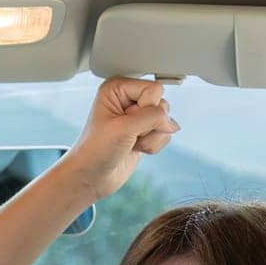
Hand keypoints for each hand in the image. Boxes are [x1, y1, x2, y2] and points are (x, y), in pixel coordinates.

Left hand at [58, 76, 179, 201]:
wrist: (92, 177)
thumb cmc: (96, 150)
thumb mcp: (125, 127)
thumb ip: (154, 117)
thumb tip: (173, 123)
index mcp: (118, 87)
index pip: (154, 89)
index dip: (145, 109)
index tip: (124, 122)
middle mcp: (128, 98)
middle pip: (162, 105)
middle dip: (149, 125)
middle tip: (128, 134)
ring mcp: (138, 116)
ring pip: (166, 121)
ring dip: (151, 137)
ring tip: (130, 142)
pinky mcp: (145, 132)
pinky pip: (165, 134)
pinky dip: (153, 145)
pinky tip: (135, 148)